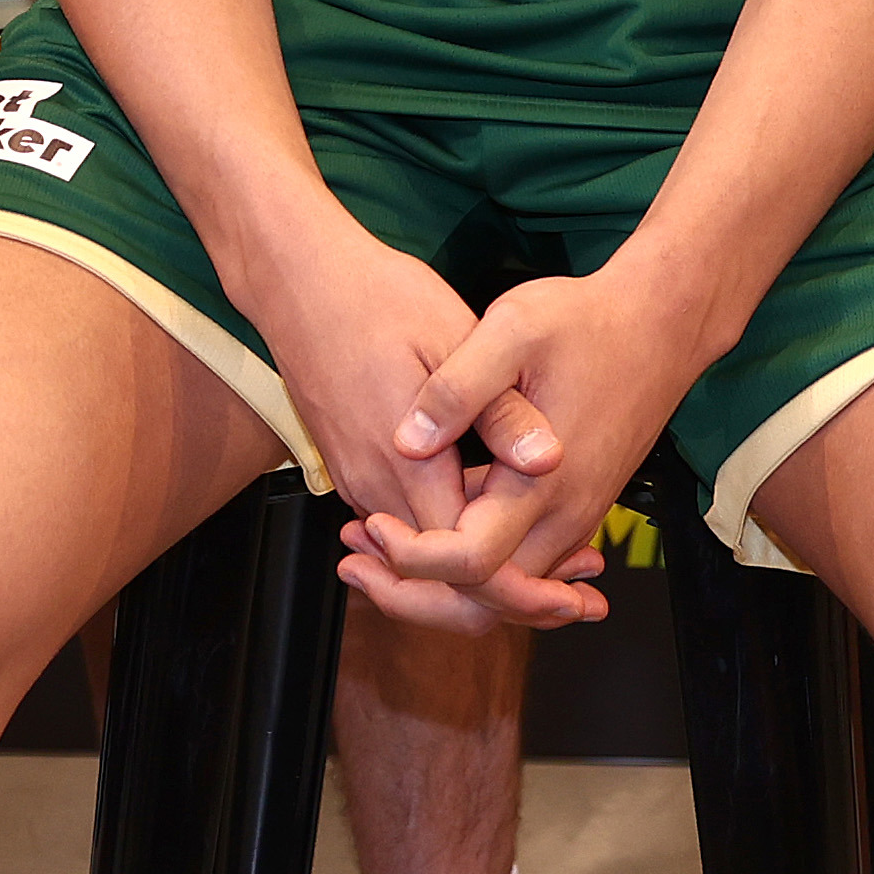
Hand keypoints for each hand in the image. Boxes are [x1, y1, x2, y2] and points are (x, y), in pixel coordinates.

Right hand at [240, 223, 582, 631]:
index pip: (466, 559)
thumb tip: (550, 461)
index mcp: (407, 459)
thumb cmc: (373, 296)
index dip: (525, 581)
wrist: (296, 279)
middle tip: (576, 594)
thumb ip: (500, 410)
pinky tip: (492, 511)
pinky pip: (400, 524)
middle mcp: (375, 482)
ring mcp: (356, 478)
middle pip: (441, 576)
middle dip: (509, 589)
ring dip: (478, 565)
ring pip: (419, 556)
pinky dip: (446, 537)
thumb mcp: (453, 337)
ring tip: (549, 564)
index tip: (576, 586)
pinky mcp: (349, 466)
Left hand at [343, 258, 715, 632]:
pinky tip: (423, 531)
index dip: (411, 557)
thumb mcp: (513, 330)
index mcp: (543, 481)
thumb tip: (408, 442)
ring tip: (373, 546)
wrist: (660, 326)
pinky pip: (519, 563)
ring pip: (504, 590)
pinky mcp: (572, 508)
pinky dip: (470, 565)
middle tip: (355, 559)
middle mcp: (564, 515)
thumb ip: (459, 389)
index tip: (371, 525)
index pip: (470, 561)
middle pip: (486, 600)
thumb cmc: (588, 322)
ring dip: (438, 581)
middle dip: (415, 591)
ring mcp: (573, 518)